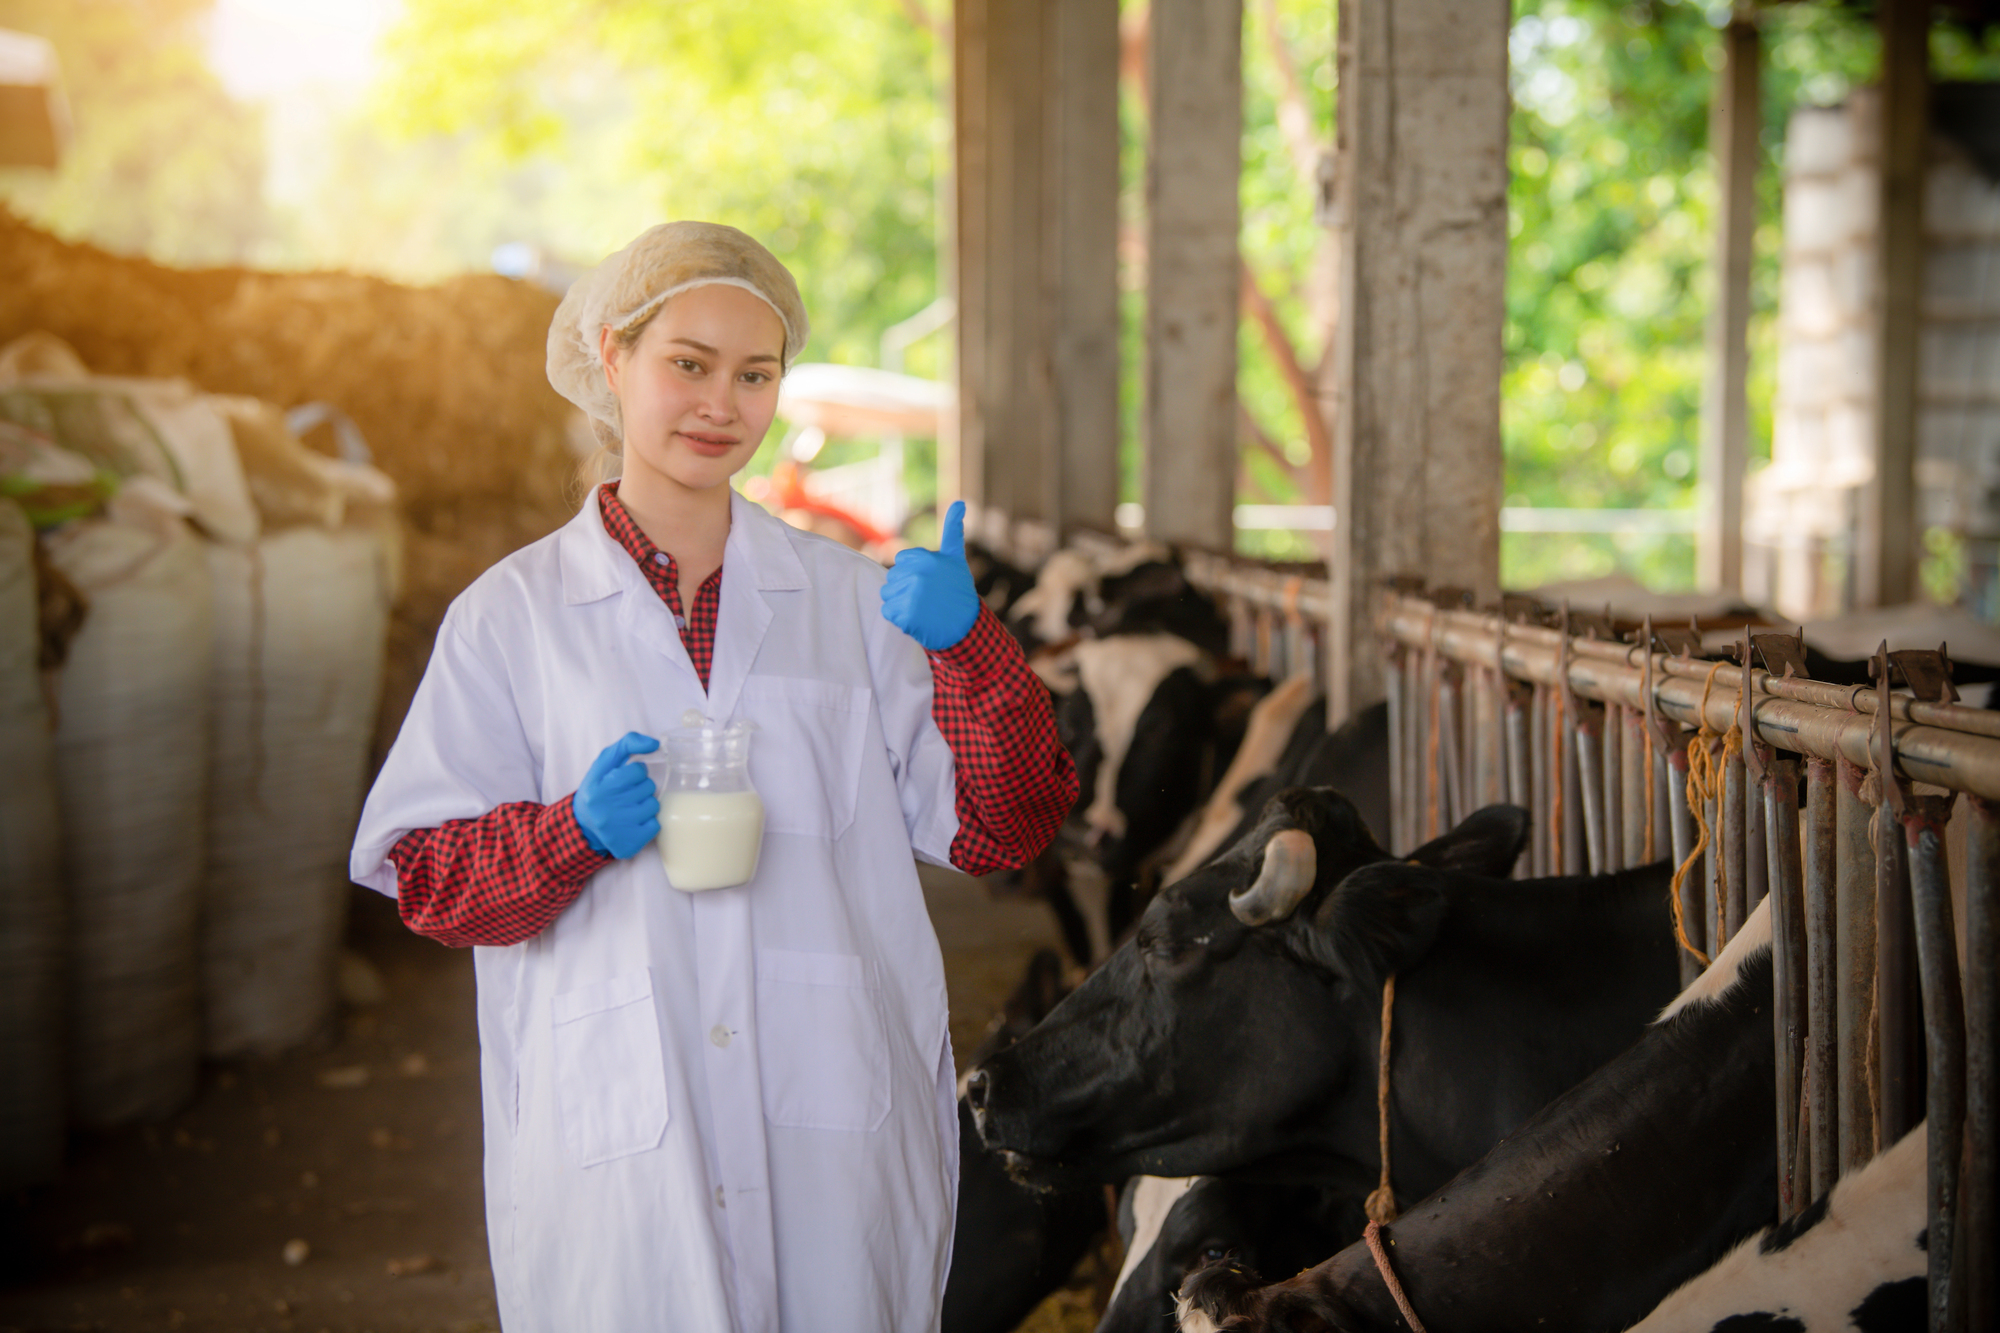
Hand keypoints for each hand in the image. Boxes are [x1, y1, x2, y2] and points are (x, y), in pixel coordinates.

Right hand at [573, 732, 660, 858]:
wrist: (583, 825)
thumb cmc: (599, 789)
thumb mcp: (604, 763)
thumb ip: (627, 744)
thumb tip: (655, 744)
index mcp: (600, 786)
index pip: (638, 770)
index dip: (636, 772)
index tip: (626, 778)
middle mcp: (607, 809)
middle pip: (648, 788)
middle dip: (641, 787)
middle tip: (626, 794)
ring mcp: (618, 828)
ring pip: (653, 806)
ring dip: (646, 804)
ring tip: (630, 807)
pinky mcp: (628, 844)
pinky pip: (655, 826)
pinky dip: (648, 823)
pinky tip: (633, 822)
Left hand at [882, 500, 980, 650]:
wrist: (965, 627)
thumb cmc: (959, 591)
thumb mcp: (956, 558)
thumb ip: (953, 530)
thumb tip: (959, 503)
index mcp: (926, 558)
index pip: (900, 562)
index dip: (912, 573)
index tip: (929, 582)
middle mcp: (918, 575)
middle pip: (892, 578)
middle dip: (904, 588)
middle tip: (926, 598)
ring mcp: (910, 596)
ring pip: (887, 595)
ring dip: (900, 603)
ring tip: (921, 608)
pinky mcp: (905, 615)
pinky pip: (888, 611)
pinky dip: (899, 618)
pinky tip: (916, 619)